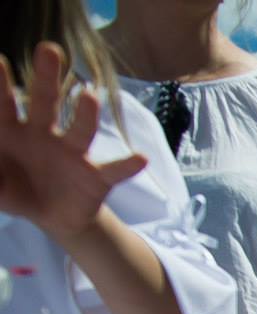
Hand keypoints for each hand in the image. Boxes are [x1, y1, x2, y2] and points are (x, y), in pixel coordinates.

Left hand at [0, 46, 147, 239]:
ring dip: (86, 114)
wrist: (55, 218)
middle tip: (49, 49)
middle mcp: (45, 135)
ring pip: (80, 130)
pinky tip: (140, 158)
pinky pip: (113, 170)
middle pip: (45, 101)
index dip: (1, 85)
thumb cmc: (18, 191)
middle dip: (46, 76)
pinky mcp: (96, 177)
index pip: (4, 104)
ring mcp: (73, 154)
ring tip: (89, 96)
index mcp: (14, 132)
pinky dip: (127, 165)